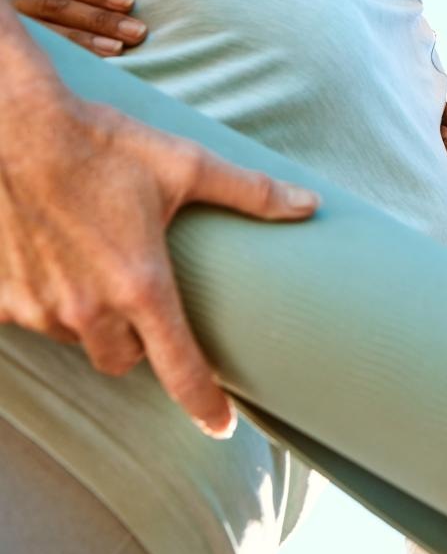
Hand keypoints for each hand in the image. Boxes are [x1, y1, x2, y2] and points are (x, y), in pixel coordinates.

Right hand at [0, 80, 317, 436]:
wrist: (10, 127)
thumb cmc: (101, 144)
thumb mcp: (185, 165)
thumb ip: (250, 193)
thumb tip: (309, 206)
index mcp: (140, 285)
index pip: (179, 367)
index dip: (204, 403)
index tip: (220, 426)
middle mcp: (87, 308)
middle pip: (124, 361)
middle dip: (139, 344)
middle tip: (146, 303)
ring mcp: (37, 307)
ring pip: (75, 340)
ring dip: (92, 321)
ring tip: (98, 269)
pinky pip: (30, 321)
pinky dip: (46, 303)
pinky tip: (54, 264)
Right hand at [1, 0, 146, 56]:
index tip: (129, 1)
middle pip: (55, 6)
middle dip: (99, 19)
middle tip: (137, 31)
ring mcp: (3, 21)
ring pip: (45, 32)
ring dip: (84, 41)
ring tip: (119, 49)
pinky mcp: (4, 38)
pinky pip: (34, 52)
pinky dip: (66, 56)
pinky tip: (92, 65)